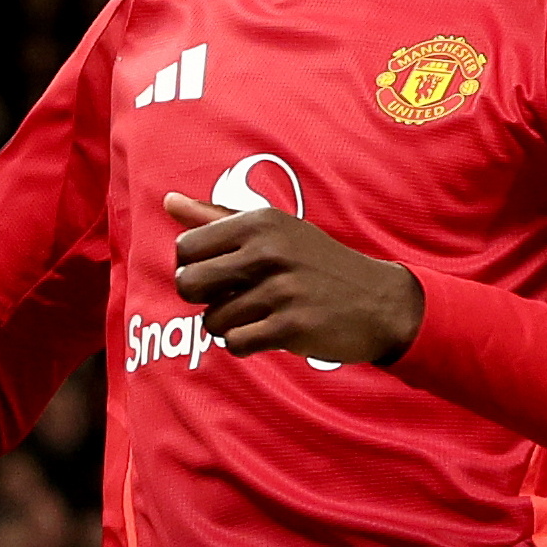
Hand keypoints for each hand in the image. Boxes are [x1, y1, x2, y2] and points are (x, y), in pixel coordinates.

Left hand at [161, 194, 422, 364]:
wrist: (378, 301)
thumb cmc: (315, 264)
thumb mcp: (274, 231)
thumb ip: (216, 218)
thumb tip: (168, 202)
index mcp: (260, 222)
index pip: (185, 248)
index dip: (193, 268)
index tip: (219, 273)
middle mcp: (269, 251)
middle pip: (188, 284)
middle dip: (202, 299)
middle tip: (231, 298)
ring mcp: (281, 289)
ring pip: (211, 320)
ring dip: (228, 325)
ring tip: (259, 314)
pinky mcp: (291, 326)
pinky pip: (235, 344)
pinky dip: (244, 344)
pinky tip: (267, 333)